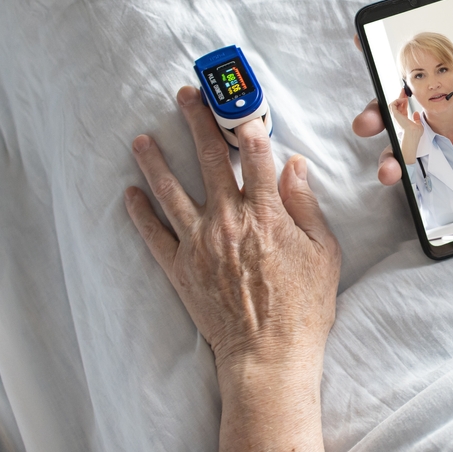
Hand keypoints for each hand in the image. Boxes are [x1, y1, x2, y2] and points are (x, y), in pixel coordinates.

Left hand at [125, 86, 340, 451]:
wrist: (268, 355)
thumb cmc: (303, 307)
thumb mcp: (324, 253)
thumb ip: (305, 205)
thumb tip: (294, 165)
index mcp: (266, 215)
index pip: (255, 158)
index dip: (248, 127)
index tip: (240, 106)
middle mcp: (228, 221)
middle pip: (209, 161)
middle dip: (197, 122)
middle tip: (185, 96)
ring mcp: (199, 244)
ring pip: (170, 192)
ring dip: (154, 162)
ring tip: (140, 139)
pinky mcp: (180, 268)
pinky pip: (153, 235)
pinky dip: (139, 214)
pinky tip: (129, 194)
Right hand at [353, 0, 452, 279]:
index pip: (432, 64)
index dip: (397, 56)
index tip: (365, 45)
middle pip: (412, 107)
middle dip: (382, 111)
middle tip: (366, 120)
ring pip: (416, 143)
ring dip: (392, 151)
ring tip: (386, 166)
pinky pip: (433, 175)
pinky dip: (411, 179)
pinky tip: (402, 183)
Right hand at [389, 89, 422, 138]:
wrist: (412, 134)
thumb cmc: (415, 133)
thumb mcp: (418, 124)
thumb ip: (416, 119)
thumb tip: (416, 114)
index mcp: (403, 120)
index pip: (402, 109)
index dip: (404, 102)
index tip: (407, 96)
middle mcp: (398, 118)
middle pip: (398, 105)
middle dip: (401, 96)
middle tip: (404, 90)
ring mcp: (396, 116)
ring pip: (394, 103)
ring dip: (399, 97)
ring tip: (404, 92)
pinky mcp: (394, 114)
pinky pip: (393, 104)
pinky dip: (397, 100)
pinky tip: (403, 99)